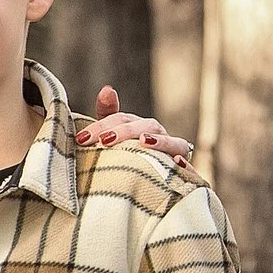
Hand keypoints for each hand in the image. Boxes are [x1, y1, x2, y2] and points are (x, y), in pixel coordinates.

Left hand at [75, 84, 192, 166]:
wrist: (151, 183)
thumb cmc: (127, 156)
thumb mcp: (113, 138)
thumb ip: (109, 115)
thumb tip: (107, 89)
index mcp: (140, 127)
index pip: (121, 119)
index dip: (102, 126)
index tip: (81, 139)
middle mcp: (160, 136)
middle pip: (146, 127)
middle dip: (125, 132)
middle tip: (105, 140)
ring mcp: (175, 153)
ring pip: (174, 143)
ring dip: (161, 142)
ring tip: (143, 142)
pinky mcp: (186, 173)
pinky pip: (191, 169)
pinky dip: (187, 166)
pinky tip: (177, 163)